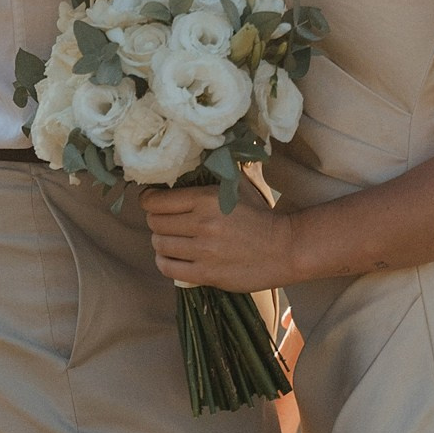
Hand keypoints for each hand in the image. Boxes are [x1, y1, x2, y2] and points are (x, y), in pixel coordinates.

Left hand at [144, 179, 305, 291]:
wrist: (285, 248)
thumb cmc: (260, 215)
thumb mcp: (237, 186)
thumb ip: (213, 174)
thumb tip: (190, 158)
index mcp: (206, 198)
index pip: (156, 201)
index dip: (148, 200)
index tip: (152, 200)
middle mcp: (202, 224)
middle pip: (154, 223)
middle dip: (154, 221)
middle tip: (164, 221)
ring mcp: (203, 251)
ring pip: (159, 245)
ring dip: (160, 241)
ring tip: (170, 239)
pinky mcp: (207, 274)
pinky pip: (168, 268)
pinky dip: (165, 261)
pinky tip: (172, 257)